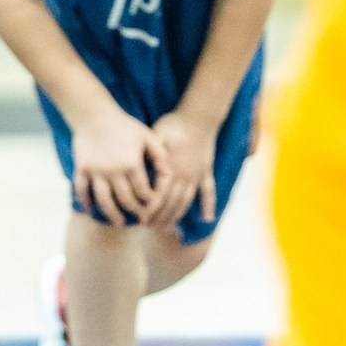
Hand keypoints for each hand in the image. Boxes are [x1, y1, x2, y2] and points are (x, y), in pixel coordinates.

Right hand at [71, 108, 162, 225]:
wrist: (94, 114)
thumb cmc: (124, 124)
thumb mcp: (147, 135)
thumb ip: (160, 155)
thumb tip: (170, 173)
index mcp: (131, 164)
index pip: (144, 192)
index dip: (151, 203)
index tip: (154, 207)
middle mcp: (113, 171)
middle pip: (126, 200)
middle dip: (136, 212)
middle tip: (142, 219)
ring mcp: (96, 171)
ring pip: (104, 201)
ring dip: (113, 215)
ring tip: (120, 223)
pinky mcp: (82, 169)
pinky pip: (82, 190)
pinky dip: (85, 202)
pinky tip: (91, 210)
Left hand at [146, 111, 217, 230]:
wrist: (199, 117)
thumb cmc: (174, 124)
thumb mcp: (155, 135)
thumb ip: (148, 154)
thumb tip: (137, 168)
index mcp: (171, 168)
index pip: (159, 195)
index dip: (150, 209)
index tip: (142, 220)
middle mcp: (185, 176)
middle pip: (171, 203)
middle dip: (160, 218)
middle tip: (149, 228)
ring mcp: (197, 176)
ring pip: (186, 202)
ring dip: (176, 216)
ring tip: (167, 228)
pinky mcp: (206, 172)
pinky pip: (208, 192)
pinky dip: (208, 206)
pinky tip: (207, 219)